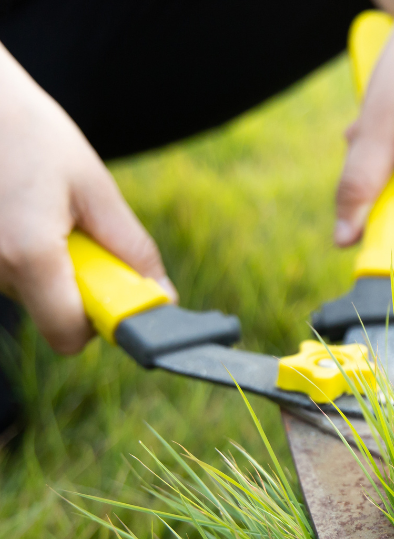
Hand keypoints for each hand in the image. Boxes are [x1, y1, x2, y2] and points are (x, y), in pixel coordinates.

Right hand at [0, 44, 174, 354]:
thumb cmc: (28, 131)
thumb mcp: (94, 187)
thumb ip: (131, 247)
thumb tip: (161, 294)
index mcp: (29, 256)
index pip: (68, 334)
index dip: (98, 322)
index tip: (115, 292)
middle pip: (49, 311)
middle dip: (76, 284)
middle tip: (77, 231)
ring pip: (29, 289)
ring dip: (48, 261)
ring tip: (41, 207)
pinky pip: (7, 269)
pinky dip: (23, 250)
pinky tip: (19, 208)